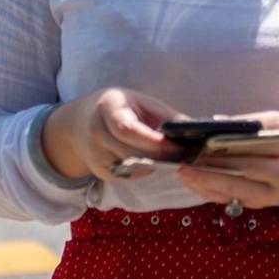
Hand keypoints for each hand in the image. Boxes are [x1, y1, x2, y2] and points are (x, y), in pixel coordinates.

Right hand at [43, 88, 181, 181]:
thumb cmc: (123, 108)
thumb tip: (195, 131)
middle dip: (159, 157)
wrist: (84, 120)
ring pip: (130, 167)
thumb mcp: (142, 102)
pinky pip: (126, 175)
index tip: (177, 146)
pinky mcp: (98, 170)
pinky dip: (143, 171)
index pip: (128, 129)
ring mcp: (94, 153)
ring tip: (172, 159)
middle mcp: (95, 131)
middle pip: (130, 152)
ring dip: (154, 165)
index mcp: (108, 107)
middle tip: (183, 156)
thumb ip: (166, 116)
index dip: (154, 142)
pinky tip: (153, 163)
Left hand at [175, 111, 278, 210]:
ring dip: (203, 186)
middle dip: (205, 177)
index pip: (247, 165)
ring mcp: (265, 201)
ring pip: (229, 196)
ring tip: (182, 173)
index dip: (222, 161)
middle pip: (234, 185)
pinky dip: (211, 191)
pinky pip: (231, 199)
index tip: (198, 152)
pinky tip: (194, 181)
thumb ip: (250, 123)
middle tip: (182, 166)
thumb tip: (216, 122)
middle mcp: (273, 190)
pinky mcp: (258, 204)